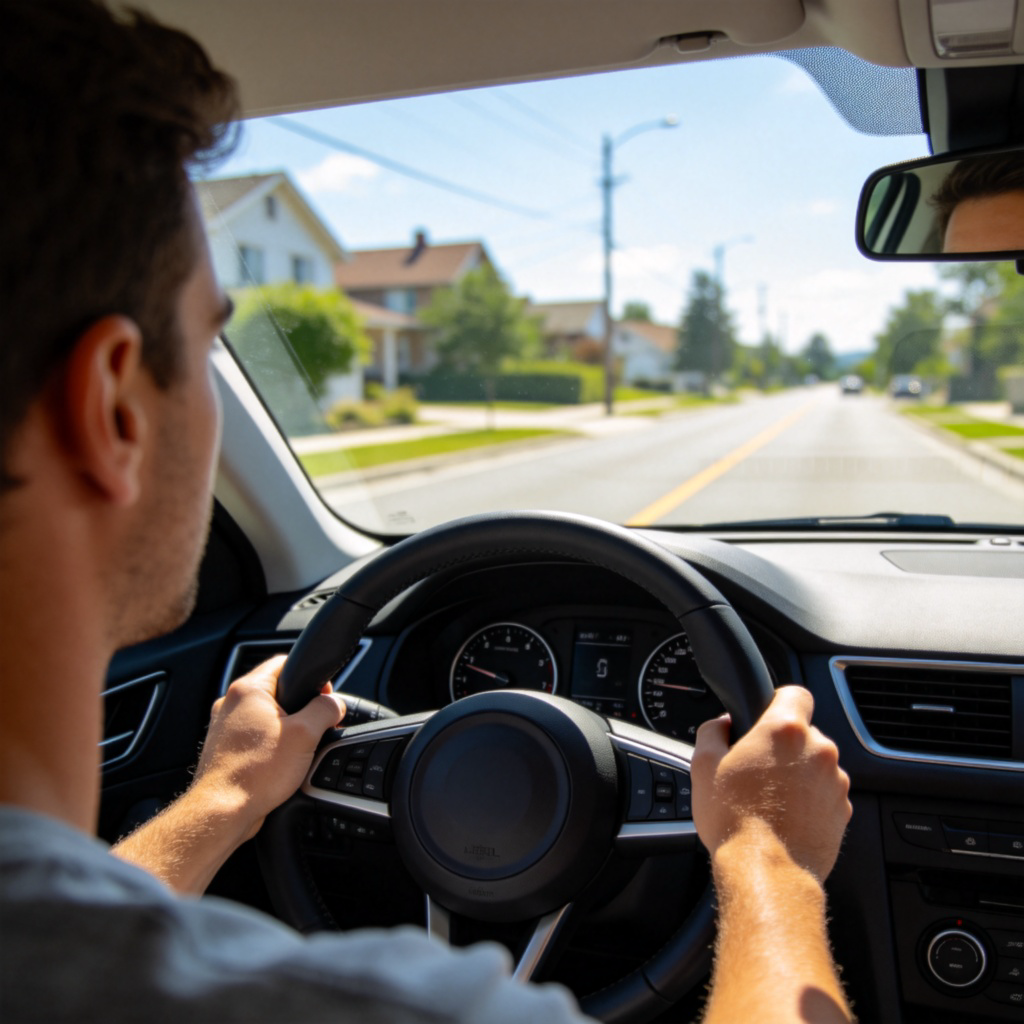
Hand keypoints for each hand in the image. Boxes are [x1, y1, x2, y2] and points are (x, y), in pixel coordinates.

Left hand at [193, 655, 344, 841]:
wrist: (223, 812)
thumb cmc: (254, 774)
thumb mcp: (306, 734)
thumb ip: (326, 710)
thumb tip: (334, 704)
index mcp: (248, 690)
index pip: (284, 663)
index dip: (311, 677)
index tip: (324, 696)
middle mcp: (231, 704)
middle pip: (277, 693)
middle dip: (300, 709)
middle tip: (313, 728)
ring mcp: (224, 728)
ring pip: (266, 718)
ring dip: (285, 731)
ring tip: (295, 752)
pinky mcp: (224, 750)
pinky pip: (255, 738)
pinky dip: (270, 747)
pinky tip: (279, 766)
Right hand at [691, 685, 850, 881]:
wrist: (767, 872)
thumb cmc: (735, 819)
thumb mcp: (703, 765)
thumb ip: (713, 730)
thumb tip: (723, 724)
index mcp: (785, 730)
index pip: (796, 693)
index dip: (779, 702)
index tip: (766, 717)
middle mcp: (819, 751)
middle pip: (804, 733)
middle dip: (783, 746)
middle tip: (757, 769)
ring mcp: (835, 782)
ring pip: (815, 765)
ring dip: (798, 775)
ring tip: (770, 799)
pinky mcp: (843, 811)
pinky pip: (824, 794)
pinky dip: (809, 801)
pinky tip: (785, 817)